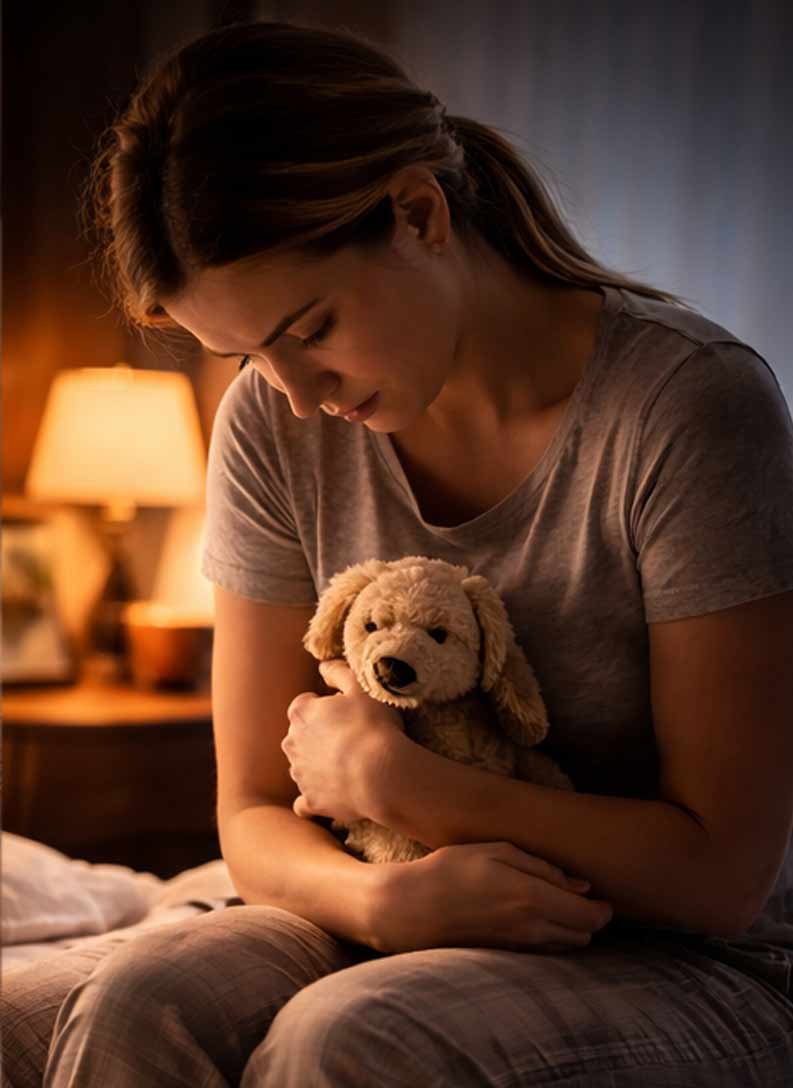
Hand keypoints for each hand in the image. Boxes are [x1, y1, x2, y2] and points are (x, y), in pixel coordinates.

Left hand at [282, 658, 404, 823]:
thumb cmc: (372, 726)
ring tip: (350, 767)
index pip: (304, 705)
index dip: (324, 708)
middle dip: (318, 737)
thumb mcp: (361, 687)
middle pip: (300, 736)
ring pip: (302, 767)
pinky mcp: (310, 801)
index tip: (345, 714)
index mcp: (300, 713)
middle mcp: (291, 743)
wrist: (379, 774)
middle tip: (350, 739)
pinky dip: (315, 799)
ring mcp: (299, 774)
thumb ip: (339, 672)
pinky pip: (306, 803)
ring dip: (318, 766)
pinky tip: (334, 796)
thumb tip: (323, 666)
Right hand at [368, 841, 612, 954]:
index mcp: (532, 898)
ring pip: (566, 946)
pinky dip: (552, 938)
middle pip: (584, 935)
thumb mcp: (497, 851)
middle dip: (589, 919)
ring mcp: (519, 947)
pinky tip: (535, 918)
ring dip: (571, 930)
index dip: (603, 909)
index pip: (590, 916)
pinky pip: (545, 951)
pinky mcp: (507, 956)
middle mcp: (531, 928)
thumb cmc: (452, 870)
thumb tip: (581, 886)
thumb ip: (543, 868)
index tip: (602, 896)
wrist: (412, 909)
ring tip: (558, 906)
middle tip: (579, 897)